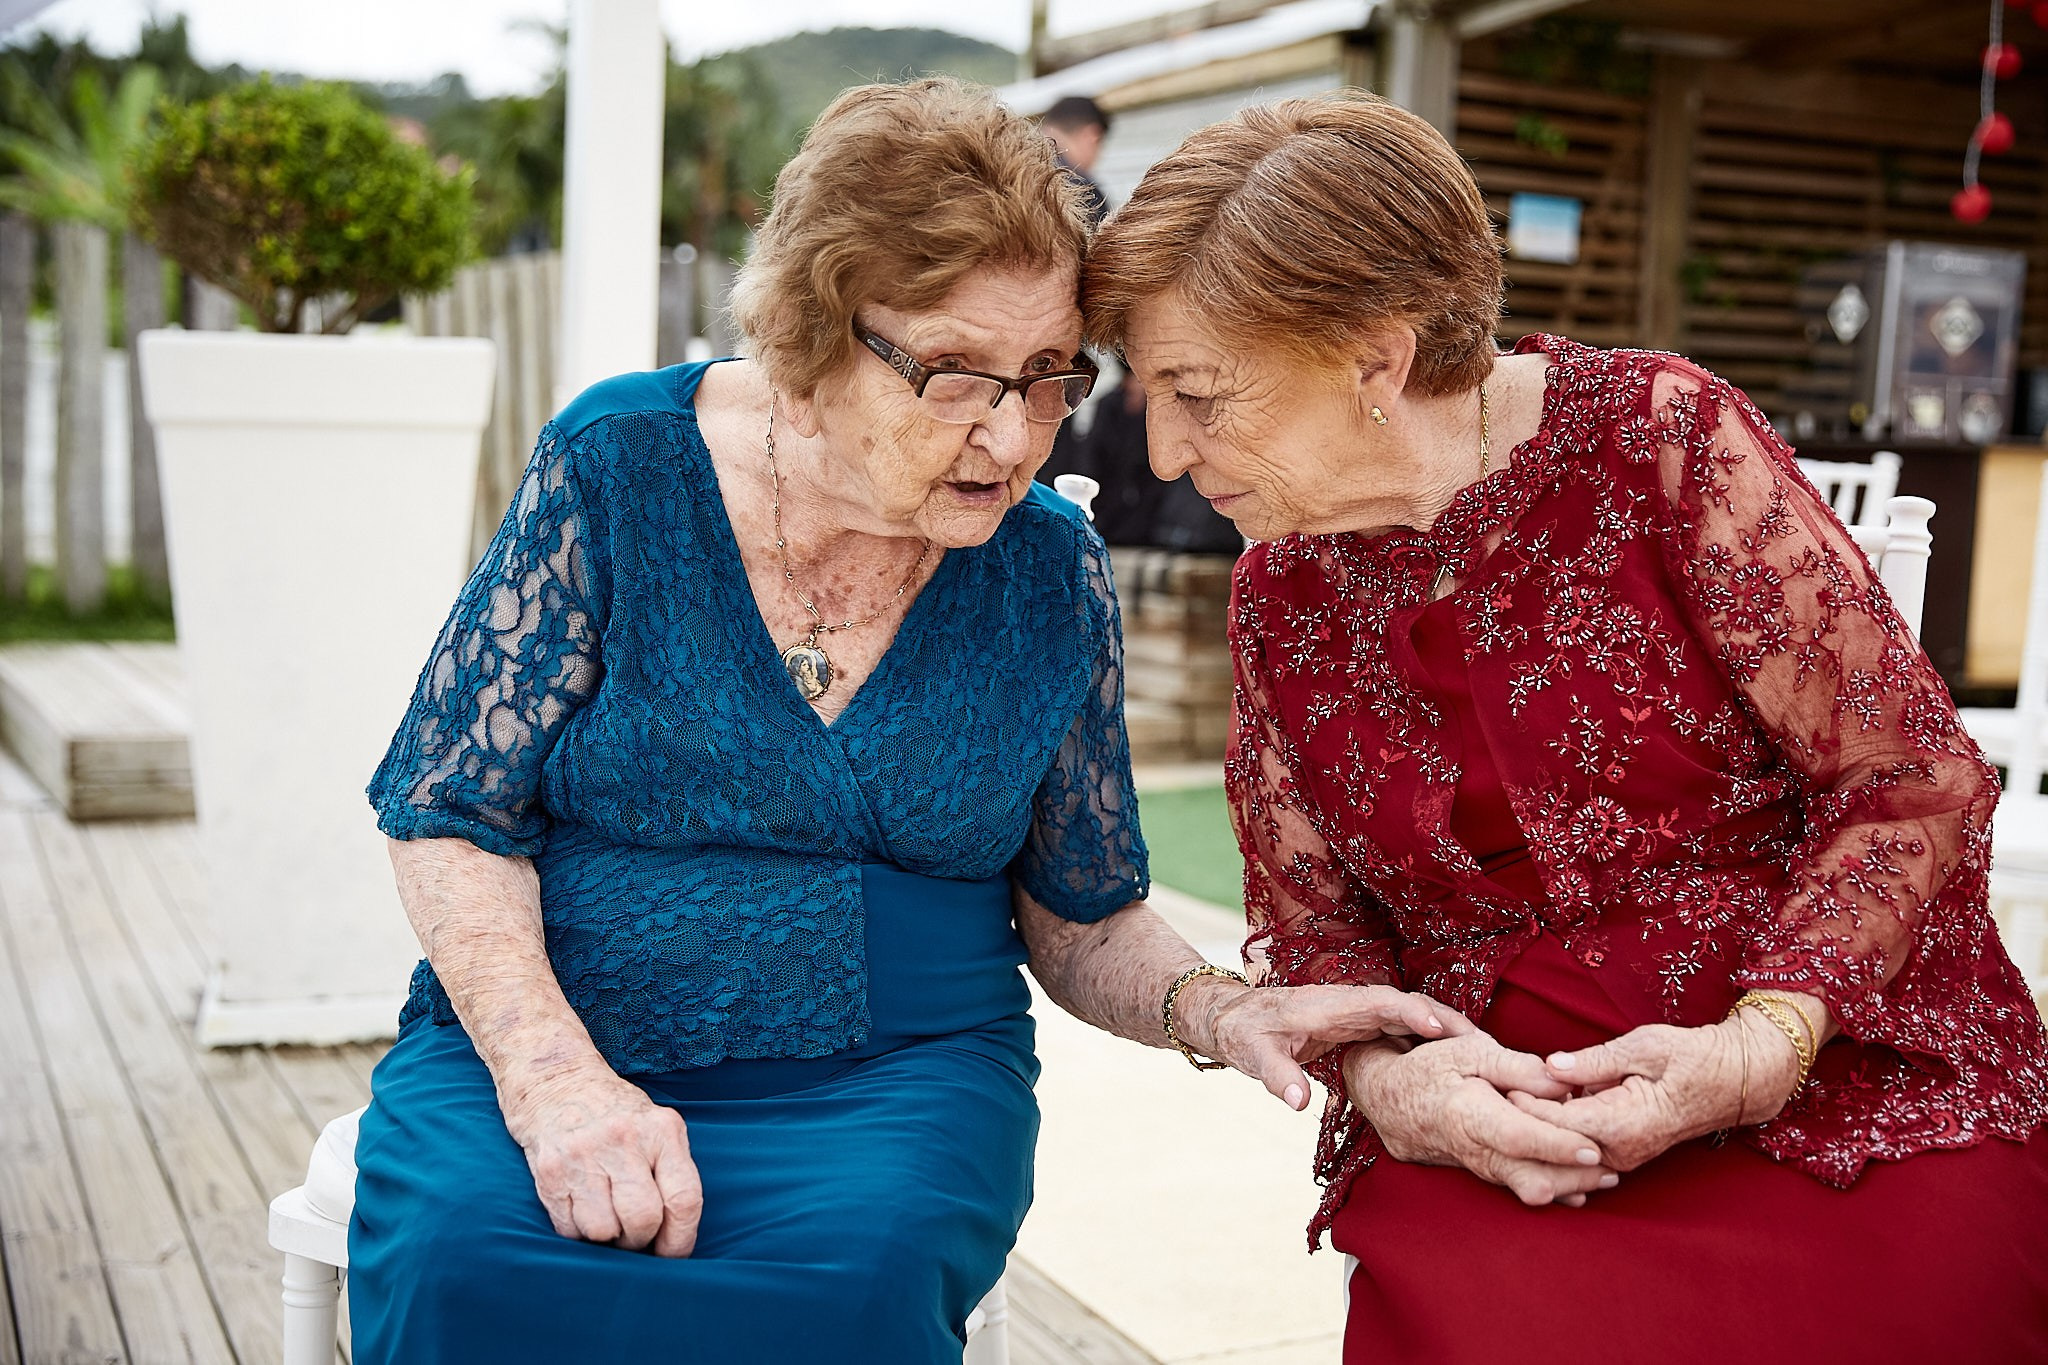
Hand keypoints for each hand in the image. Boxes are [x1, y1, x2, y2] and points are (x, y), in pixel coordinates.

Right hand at [501, 1065, 703, 1256]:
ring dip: (606, 1238)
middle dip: (640, 1240)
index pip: (684, 1199)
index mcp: (662, 1130)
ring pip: (603, 1231)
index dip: (681, 1239)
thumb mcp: (656, 1126)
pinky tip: (580, 1207)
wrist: (556, 1080)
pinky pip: (569, 1229)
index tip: (673, 1256)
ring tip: (605, 1215)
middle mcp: (624, 1140)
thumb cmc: (615, 1114)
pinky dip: (577, 1231)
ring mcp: (584, 1155)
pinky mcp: (550, 1172)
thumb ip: (670, 1171)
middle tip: (633, 1234)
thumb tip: (674, 1238)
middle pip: (643, 1220)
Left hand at [1183, 979, 1474, 1110]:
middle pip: (1409, 1006)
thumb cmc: (1244, 1033)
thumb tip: (1298, 1101)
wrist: (1235, 1019)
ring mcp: (1359, 1014)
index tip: (1445, 1028)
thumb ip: (1277, 1076)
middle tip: (1486, 1048)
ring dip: (1446, 1033)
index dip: (1414, 1013)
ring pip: (1411, 1018)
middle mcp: (1352, 1004)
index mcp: (1331, 1005)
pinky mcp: (1362, 1025)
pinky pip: (1403, 1030)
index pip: (1381, 1003)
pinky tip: (1454, 1064)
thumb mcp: (1253, 1054)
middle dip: (1448, 1022)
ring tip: (1485, 1057)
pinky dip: (1430, 1042)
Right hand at [1344, 1033, 1617, 1206]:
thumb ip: (1516, 1067)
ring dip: (1566, 1185)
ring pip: (1524, 1189)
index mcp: (1467, 1113)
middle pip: (1529, 1179)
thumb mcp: (1468, 1049)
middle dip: (1574, 1180)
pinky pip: (1514, 1186)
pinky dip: (1546, 1184)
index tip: (1595, 1149)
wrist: (1384, 1096)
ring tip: (1604, 1176)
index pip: (1520, 1137)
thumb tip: (1560, 1083)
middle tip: (1613, 1171)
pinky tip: (1574, 1183)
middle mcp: (1471, 1149)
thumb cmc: (1428, 1066)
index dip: (1558, 1145)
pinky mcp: (1476, 1172)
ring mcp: (1473, 1166)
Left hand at [1511, 1014, 1802, 1171]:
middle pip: (1551, 1142)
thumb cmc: (1693, 1056)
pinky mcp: (1621, 1155)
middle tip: (1483, 1092)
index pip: (1553, 1120)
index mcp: (1621, 1125)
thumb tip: (1550, 1066)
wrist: (1735, 1082)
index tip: (1491, 1082)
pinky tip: (1527, 1114)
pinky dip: (1552, 1136)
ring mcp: (1621, 1159)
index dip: (1520, 1102)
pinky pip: (1577, 1150)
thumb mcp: (1643, 1045)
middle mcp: (1618, 1151)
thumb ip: (1594, 1060)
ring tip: (1495, 1103)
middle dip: (1518, 1119)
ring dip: (1532, 1130)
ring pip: (1562, 1150)